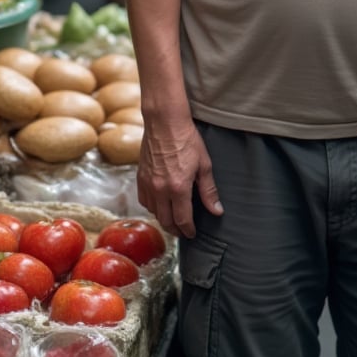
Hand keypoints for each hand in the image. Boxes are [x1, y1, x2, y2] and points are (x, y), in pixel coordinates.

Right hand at [137, 120, 222, 238]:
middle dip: (175, 229)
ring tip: (172, 218)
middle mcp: (160, 190)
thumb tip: (217, 210)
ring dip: (163, 218)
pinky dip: (152, 206)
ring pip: (153, 212)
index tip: (192, 233)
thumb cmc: (186, 139)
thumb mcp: (203, 164)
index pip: (182, 220)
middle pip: (166, 221)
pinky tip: (159, 204)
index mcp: (178, 188)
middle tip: (183, 231)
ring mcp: (148, 184)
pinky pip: (144, 201)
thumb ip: (209, 190)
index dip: (188, 230)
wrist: (164, 122)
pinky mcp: (140, 177)